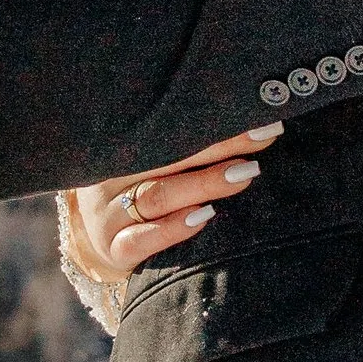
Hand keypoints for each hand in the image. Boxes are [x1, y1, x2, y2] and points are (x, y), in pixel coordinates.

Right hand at [66, 128, 279, 284]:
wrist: (98, 247)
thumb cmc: (141, 196)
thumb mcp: (154, 166)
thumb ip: (188, 149)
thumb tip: (252, 125)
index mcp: (125, 147)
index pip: (170, 128)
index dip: (214, 119)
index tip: (256, 111)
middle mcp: (113, 177)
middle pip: (169, 157)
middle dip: (221, 144)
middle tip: (264, 134)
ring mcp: (109, 215)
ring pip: (159, 196)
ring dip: (205, 183)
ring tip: (245, 173)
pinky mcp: (112, 250)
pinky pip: (138, 241)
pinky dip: (171, 229)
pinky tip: (203, 217)